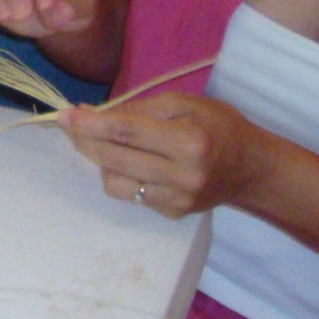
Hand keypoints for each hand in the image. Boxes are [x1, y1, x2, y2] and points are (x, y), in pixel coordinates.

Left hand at [60, 94, 272, 218]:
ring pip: (115, 184)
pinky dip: (124, 176)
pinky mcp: (174, 214)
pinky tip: (134, 162)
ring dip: (102, 162)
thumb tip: (94, 114)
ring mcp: (178, 200)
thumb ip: (139, 109)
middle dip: (85, 140)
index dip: (91, 124)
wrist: (252, 169)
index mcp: (188, 142)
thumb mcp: (185, 104)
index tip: (66, 115)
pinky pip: (132, 195)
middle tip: (71, 124)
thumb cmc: (218, 126)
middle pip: (115, 160)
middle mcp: (182, 176)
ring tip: (108, 144)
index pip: (127, 132)